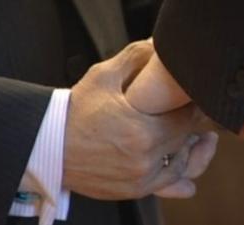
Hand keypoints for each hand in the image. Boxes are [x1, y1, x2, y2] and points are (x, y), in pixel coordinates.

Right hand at [63, 41, 216, 199]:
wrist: (49, 144)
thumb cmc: (75, 113)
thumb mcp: (103, 77)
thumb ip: (134, 59)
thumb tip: (156, 45)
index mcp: (143, 132)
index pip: (188, 119)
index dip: (195, 107)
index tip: (194, 100)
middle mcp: (145, 160)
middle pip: (187, 142)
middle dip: (192, 127)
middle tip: (193, 115)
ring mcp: (139, 180)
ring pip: (182, 166)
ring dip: (187, 151)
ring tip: (190, 138)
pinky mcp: (131, 191)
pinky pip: (167, 186)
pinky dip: (177, 175)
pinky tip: (177, 164)